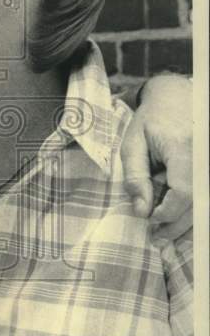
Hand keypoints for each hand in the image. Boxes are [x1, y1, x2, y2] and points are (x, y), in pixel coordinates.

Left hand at [120, 74, 192, 239]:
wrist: (176, 97)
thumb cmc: (151, 120)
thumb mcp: (133, 144)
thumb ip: (135, 177)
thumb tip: (141, 211)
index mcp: (184, 147)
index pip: (183, 191)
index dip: (167, 213)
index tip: (149, 220)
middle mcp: (205, 155)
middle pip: (198, 202)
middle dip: (176, 225)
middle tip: (157, 239)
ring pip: (204, 202)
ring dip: (187, 222)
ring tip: (167, 236)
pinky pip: (205, 194)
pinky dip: (193, 210)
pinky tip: (180, 221)